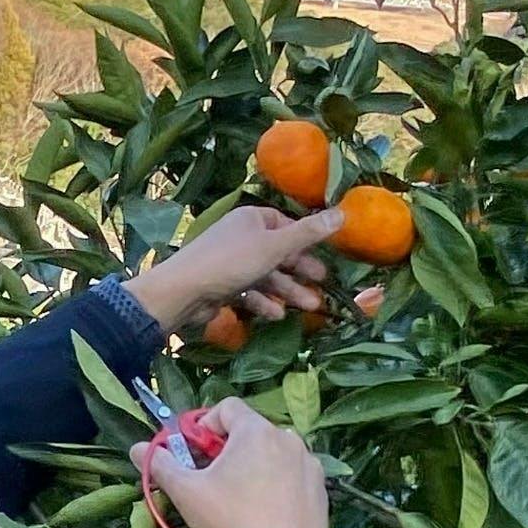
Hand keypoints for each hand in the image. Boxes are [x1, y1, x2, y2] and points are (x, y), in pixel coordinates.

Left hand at [126, 206, 345, 336]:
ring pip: (267, 275)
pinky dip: (264, 302)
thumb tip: (343, 212)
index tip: (323, 254)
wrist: (184, 291)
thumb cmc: (232, 261)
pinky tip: (277, 315)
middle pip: (278, 252)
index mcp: (251, 219)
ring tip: (310, 307)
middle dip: (300, 270)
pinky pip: (250, 292)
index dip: (304, 239)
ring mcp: (231, 263)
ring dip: (288, 291)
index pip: (284, 224)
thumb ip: (308, 233)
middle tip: (323, 283)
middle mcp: (240, 237)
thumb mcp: (275, 246)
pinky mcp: (223, 286)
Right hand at [132, 399, 331, 527]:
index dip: (205, 423)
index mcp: (256, 431)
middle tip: (213, 476)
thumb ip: (160, 465)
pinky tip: (266, 512)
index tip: (195, 449)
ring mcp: (309, 465)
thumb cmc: (230, 521)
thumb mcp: (187, 492)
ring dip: (256, 464)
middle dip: (230, 447)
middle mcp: (288, 439)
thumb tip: (136, 449)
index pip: (228, 407)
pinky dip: (279, 484)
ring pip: (276, 453)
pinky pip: (294, 476)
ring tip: (241, 496)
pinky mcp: (321, 490)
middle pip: (252, 430)